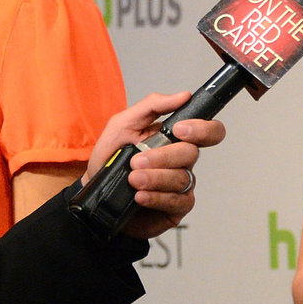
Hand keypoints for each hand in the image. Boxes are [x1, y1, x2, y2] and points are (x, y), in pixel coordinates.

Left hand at [83, 91, 225, 239]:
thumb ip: (151, 106)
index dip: (202, 129)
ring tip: (133, 179)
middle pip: (191, 154)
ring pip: (182, 178)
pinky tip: (140, 196)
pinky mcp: (175, 207)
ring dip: (155, 177)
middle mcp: (182, 161)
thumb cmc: (110, 159)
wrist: (95, 192)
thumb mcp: (122, 125)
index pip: (207, 131)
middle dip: (163, 156)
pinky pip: (177, 201)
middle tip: (137, 161)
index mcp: (175, 139)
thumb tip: (183, 95)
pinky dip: (157, 197)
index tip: (179, 130)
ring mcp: (181, 185)